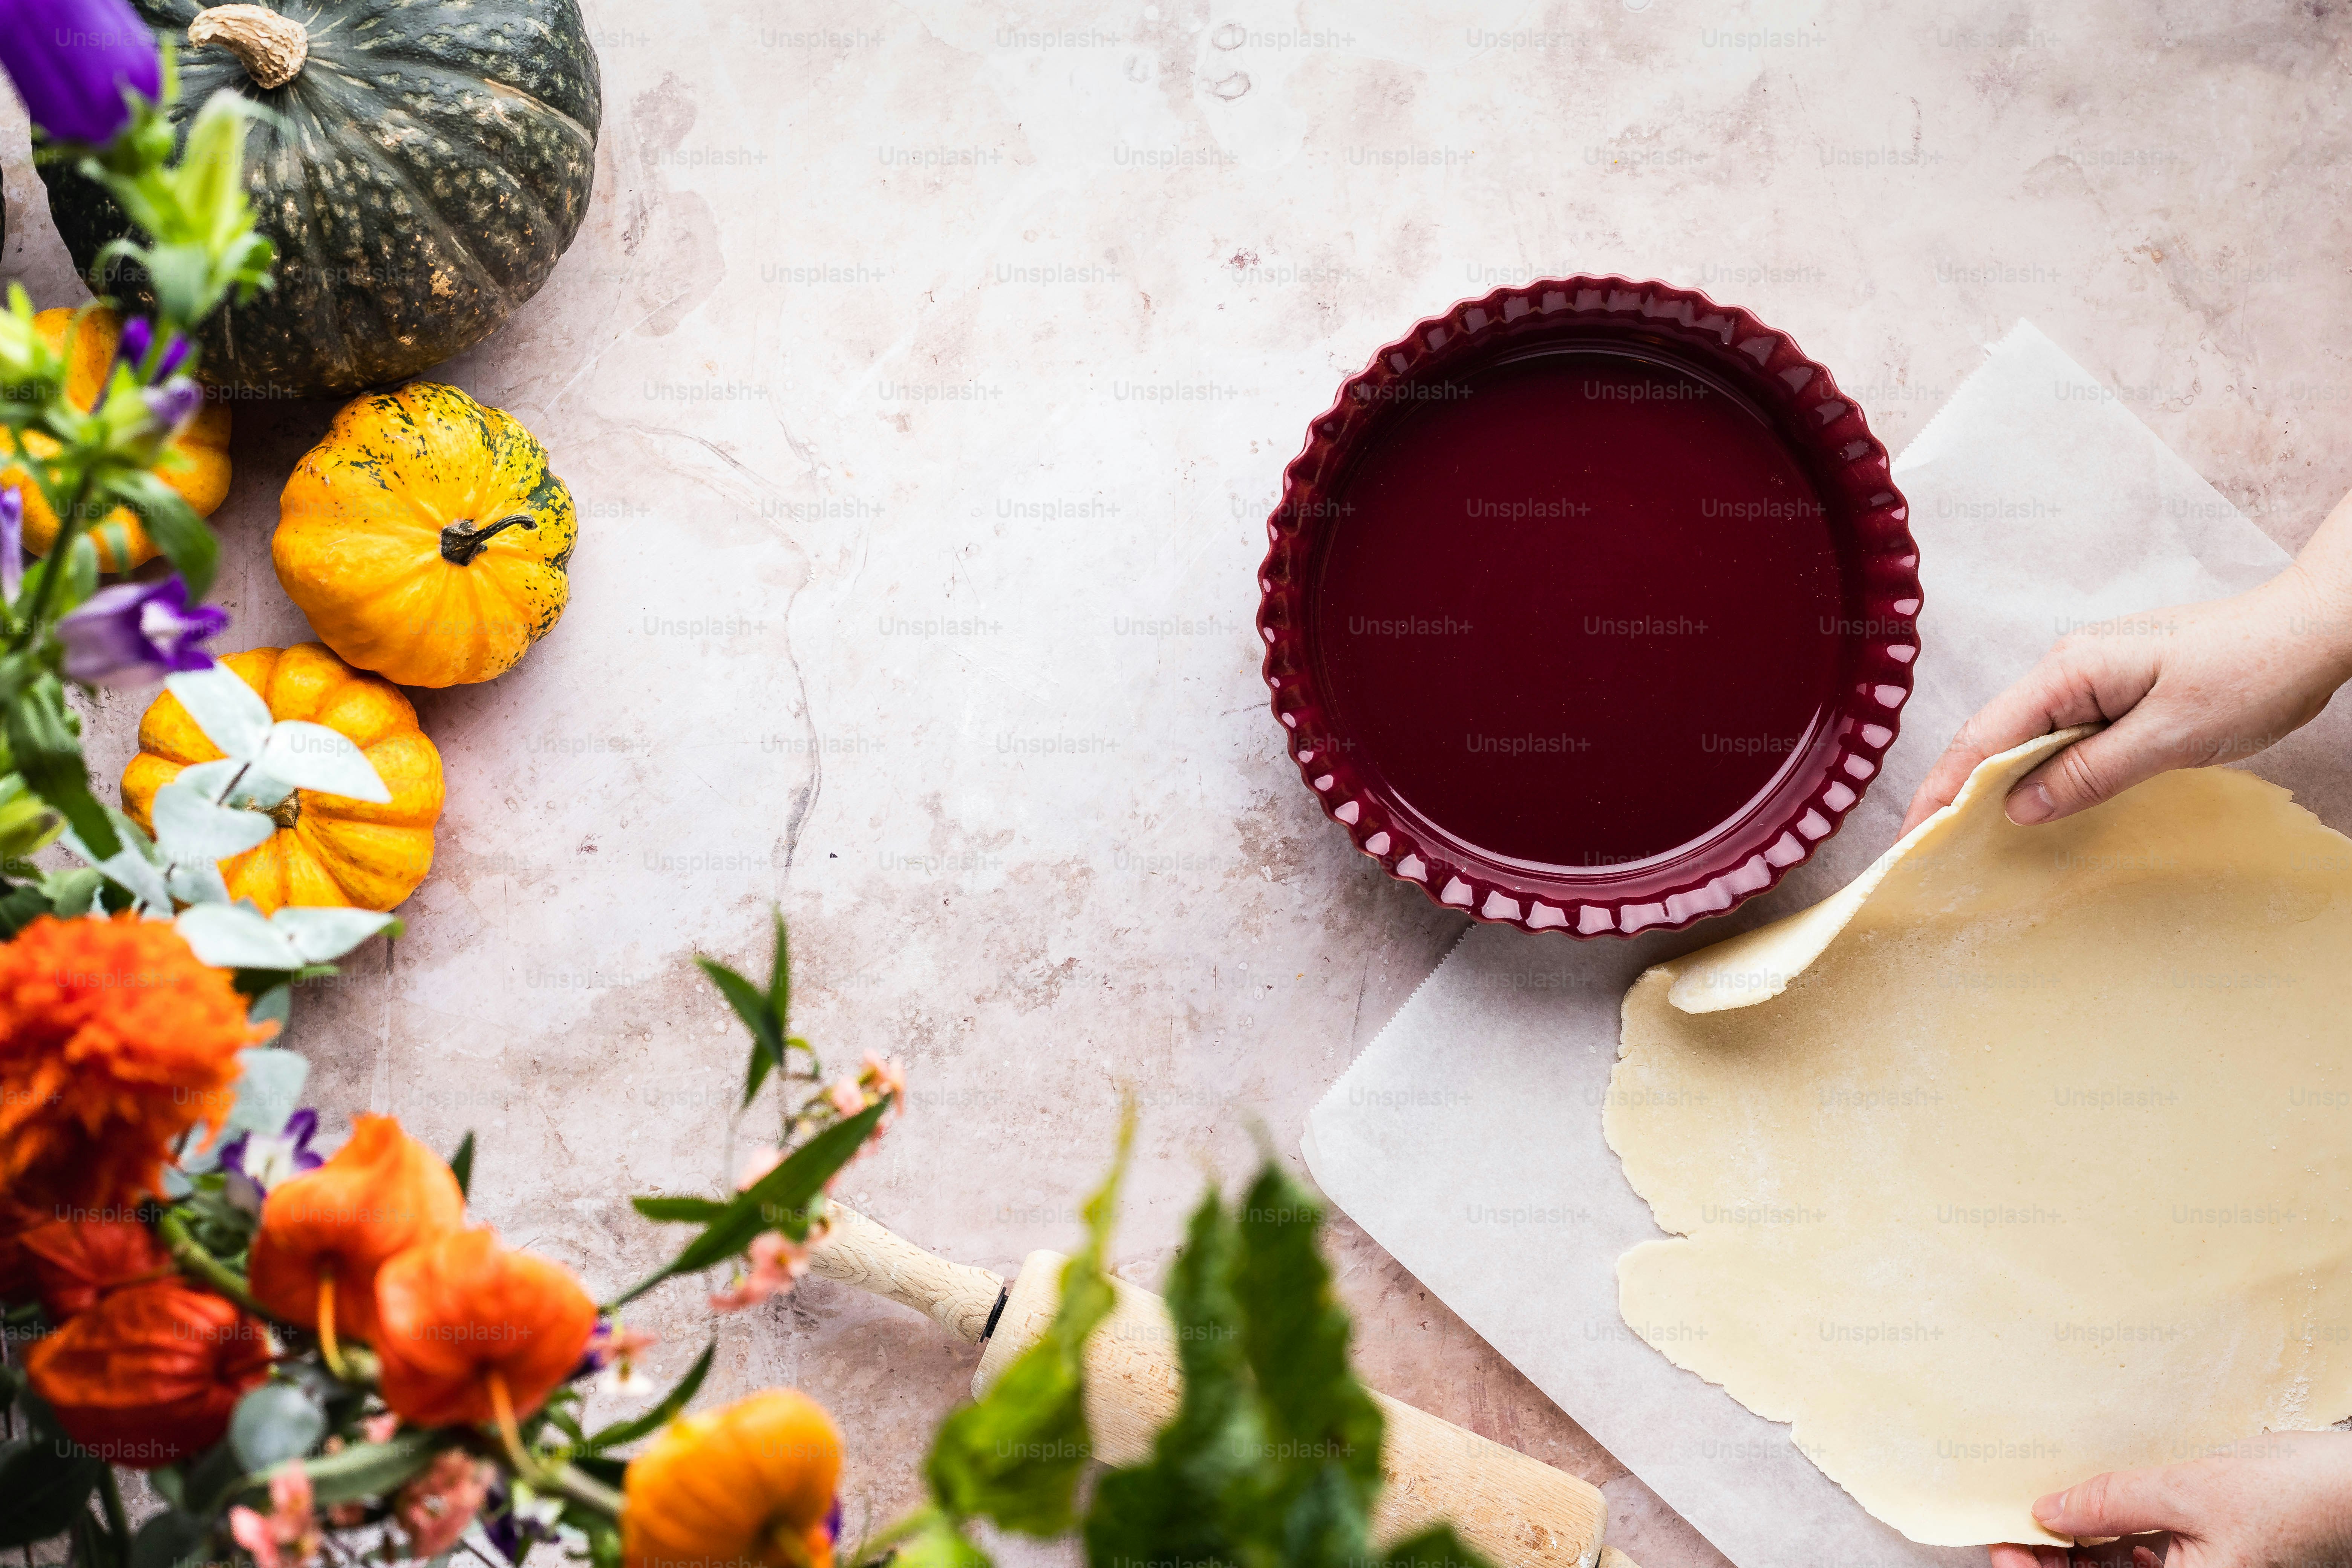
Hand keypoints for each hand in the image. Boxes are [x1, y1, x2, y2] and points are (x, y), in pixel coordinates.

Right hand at [1901, 565, 2351, 833]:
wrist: (2313, 628)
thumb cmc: (2253, 672)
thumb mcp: (2171, 736)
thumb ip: (2090, 772)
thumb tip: (2019, 806)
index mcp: (2071, 670)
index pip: (1984, 737)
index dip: (1942, 789)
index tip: (1912, 836)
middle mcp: (2068, 666)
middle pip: (1990, 734)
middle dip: (1951, 789)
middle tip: (1923, 845)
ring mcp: (2091, 674)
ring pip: (2022, 735)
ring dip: (1991, 782)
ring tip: (1961, 831)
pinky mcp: (2115, 687)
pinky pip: (2056, 733)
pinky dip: (2033, 769)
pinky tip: (2028, 799)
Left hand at [1985, 1431, 2351, 1566]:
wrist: (2347, 1482)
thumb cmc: (2287, 1495)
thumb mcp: (2187, 1492)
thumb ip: (2114, 1504)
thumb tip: (2050, 1512)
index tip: (2003, 1549)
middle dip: (2054, 1558)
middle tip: (2010, 1524)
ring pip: (2118, 1566)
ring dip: (2078, 1544)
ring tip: (2039, 1508)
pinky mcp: (2203, 1548)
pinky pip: (2145, 1549)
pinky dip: (2112, 1531)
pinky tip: (2087, 1506)